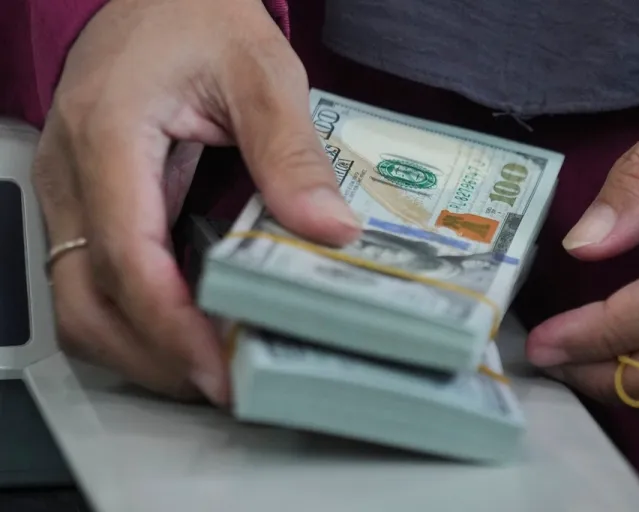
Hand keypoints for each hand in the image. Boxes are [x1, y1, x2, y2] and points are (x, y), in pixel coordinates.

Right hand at [32, 0, 359, 404]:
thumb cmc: (195, 15)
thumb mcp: (260, 73)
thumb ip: (290, 153)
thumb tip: (326, 229)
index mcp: (107, 135)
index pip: (126, 257)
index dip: (170, 325)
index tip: (218, 366)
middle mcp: (72, 172)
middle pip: (86, 301)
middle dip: (153, 356)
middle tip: (222, 380)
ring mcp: (71, 191)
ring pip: (81, 301)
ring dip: (142, 346)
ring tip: (209, 363)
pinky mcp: (88, 202)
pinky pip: (96, 279)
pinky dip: (139, 317)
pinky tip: (189, 323)